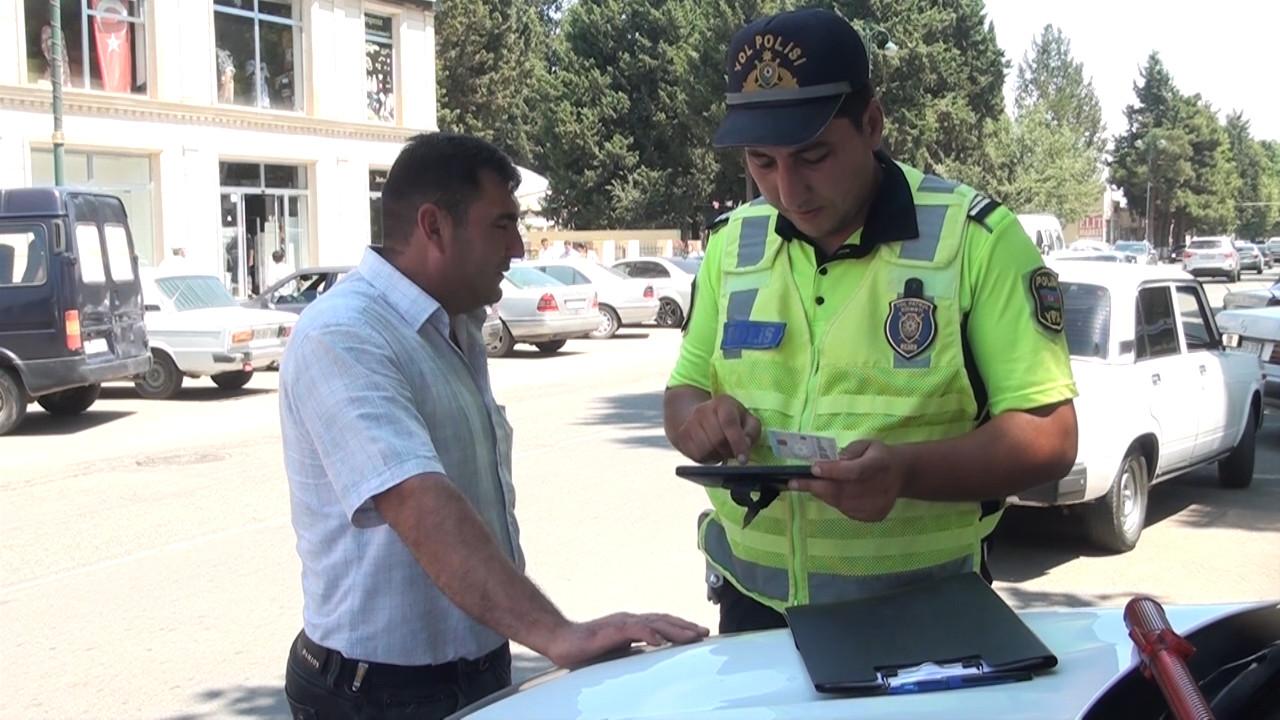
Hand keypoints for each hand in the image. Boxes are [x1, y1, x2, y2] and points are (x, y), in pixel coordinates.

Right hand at [543, 613, 709, 667]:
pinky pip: (632, 630)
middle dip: (685, 626)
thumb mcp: (617, 650)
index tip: (699, 634)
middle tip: (705, 632)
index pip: (662, 623)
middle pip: (663, 620)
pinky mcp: (610, 630)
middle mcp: (630, 620)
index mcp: (632, 624)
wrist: (561, 640)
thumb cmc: (587, 647)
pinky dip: (647, 633)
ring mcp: (621, 623)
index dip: (681, 627)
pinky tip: (658, 640)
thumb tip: (653, 653)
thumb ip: (634, 649)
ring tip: (691, 636)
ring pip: (653, 623)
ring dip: (674, 629)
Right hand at [674, 395, 761, 464]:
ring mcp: (690, 423)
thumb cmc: (730, 419)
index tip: (743, 459)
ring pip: (706, 450)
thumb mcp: (747, 420)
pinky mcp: (682, 436)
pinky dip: (707, 458)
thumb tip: (745, 444)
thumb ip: (752, 431)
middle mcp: (703, 410)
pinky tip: (711, 451)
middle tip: (733, 451)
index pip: (729, 423)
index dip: (737, 443)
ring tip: (722, 450)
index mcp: (723, 403)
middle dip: (728, 451)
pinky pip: (696, 455)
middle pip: (717, 439)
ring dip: (717, 455)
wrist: (700, 415)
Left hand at [789, 440, 904, 521]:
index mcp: (879, 464)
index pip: (853, 471)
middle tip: (794, 482)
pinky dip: (834, 502)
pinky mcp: (874, 516)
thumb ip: (850, 451)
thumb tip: (831, 462)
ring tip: (809, 485)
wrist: (901, 474)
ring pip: (841, 503)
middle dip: (815, 486)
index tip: (813, 468)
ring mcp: (877, 505)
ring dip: (822, 494)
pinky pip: (846, 511)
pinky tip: (830, 492)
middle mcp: (880, 487)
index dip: (832, 471)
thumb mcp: (866, 444)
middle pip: (843, 491)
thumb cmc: (878, 456)